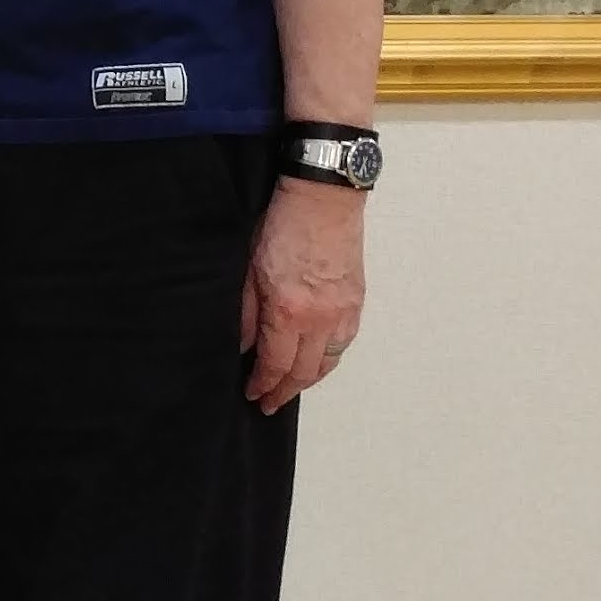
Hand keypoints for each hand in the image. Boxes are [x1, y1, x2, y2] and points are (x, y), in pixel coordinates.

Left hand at [240, 174, 367, 410]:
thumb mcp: (249, 269)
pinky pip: (344, 343)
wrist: (323, 198)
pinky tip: (318, 360)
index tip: (254, 394)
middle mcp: (321, 319)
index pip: (275, 364)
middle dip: (285, 392)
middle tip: (270, 402)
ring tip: (292, 387)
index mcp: (289, 312)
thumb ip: (246, 313)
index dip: (263, 385)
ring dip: (309, 380)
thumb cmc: (284, 224)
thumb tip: (243, 344)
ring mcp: (343, 312)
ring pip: (328, 362)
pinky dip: (329, 358)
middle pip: (304, 372)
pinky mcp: (356, 301)